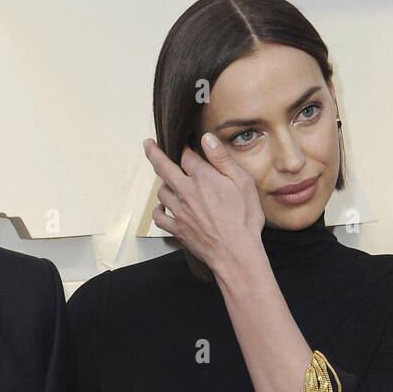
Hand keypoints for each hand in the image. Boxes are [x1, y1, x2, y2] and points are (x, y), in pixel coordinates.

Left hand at [146, 135, 263, 272]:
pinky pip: (159, 217)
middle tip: (148, 145)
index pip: (185, 155)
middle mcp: (186, 192)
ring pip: (161, 191)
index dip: (184, 147)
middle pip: (163, 168)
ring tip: (169, 182)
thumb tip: (206, 138)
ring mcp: (179, 212)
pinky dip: (158, 210)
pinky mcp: (177, 230)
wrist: (236, 253)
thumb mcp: (242, 182)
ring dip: (164, 184)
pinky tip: (163, 207)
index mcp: (202, 178)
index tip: (183, 144)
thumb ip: (221, 159)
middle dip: (154, 153)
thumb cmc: (244, 219)